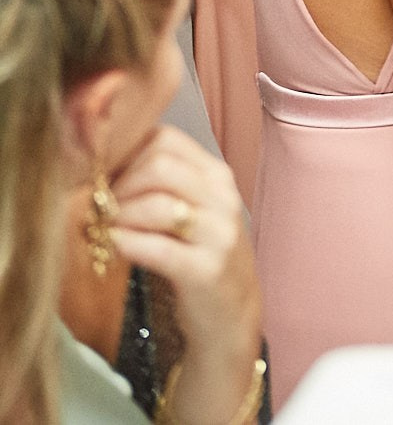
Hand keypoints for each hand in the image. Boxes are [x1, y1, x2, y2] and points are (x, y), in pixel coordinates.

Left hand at [107, 127, 262, 415]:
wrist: (231, 312)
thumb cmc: (198, 256)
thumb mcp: (188, 211)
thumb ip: (158, 185)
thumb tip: (100, 165)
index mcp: (217, 175)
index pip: (166, 139)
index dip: (126, 153)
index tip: (107, 177)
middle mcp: (223, 197)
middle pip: (159, 165)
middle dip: (118, 186)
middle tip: (102, 209)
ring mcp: (219, 233)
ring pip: (156, 204)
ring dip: (118, 217)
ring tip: (105, 230)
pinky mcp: (206, 270)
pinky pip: (156, 248)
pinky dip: (126, 244)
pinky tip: (115, 247)